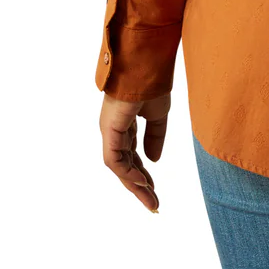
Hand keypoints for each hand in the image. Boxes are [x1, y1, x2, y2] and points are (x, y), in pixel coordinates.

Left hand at [100, 91, 170, 211]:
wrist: (147, 63)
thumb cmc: (152, 82)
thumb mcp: (158, 114)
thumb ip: (155, 136)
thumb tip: (153, 160)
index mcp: (124, 124)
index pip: (131, 156)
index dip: (142, 174)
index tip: (154, 189)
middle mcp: (114, 130)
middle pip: (125, 165)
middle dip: (139, 186)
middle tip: (153, 204)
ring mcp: (110, 130)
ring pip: (119, 166)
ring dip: (135, 185)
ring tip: (151, 201)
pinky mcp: (110, 130)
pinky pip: (115, 159)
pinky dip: (127, 173)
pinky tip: (142, 183)